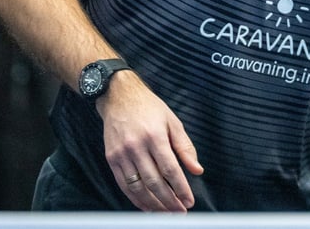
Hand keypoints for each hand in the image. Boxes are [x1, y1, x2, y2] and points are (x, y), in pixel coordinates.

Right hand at [98, 71, 202, 211]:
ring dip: (153, 204)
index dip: (181, 188)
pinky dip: (135, 199)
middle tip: (179, 211)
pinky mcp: (112, 159)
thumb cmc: (149, 108)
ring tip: (165, 213)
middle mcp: (136, 146)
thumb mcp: (172, 121)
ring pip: (138, 188)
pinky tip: (147, 206)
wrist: (119, 97)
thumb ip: (185, 146)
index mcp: (155, 136)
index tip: (189, 201)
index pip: (170, 169)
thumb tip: (197, 170)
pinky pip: (124, 185)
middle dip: (169, 201)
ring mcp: (122, 154)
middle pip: (154, 182)